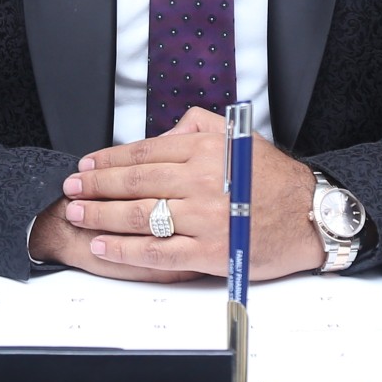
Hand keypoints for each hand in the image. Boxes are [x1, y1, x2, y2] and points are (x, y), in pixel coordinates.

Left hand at [42, 108, 322, 281]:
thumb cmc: (276, 181)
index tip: (86, 165)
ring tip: (78, 215)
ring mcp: (204, 219)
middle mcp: (202, 182)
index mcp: (206, 152)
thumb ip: (199, 128)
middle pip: (134, 183)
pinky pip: (157, 252)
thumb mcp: (240, 138)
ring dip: (101, 216)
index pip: (144, 153)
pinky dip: (124, 250)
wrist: (310, 216)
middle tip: (71, 189)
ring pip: (139, 216)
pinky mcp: (208, 252)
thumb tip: (166, 133)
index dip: (109, 160)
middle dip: (95, 186)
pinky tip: (103, 247)